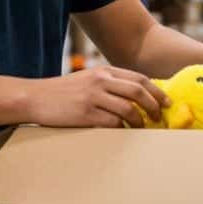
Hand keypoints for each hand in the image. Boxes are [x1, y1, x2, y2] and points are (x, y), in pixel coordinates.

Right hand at [25, 67, 170, 128]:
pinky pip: (113, 122)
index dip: (157, 91)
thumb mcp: (87, 80)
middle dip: (154, 106)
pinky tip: (123, 132)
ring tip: (142, 128)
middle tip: (160, 117)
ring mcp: (93, 97)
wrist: (35, 97)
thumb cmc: (63, 92)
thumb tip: (136, 97)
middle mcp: (101, 81)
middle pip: (138, 91)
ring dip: (140, 121)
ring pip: (129, 109)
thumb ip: (109, 84)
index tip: (167, 102)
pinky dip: (122, 128)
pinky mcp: (85, 113)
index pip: (139, 78)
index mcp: (104, 71)